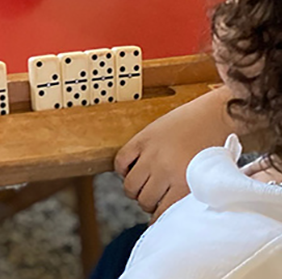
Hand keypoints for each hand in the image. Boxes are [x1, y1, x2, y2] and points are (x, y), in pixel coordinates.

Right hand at [114, 87, 236, 220]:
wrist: (214, 116)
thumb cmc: (215, 149)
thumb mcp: (205, 179)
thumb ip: (188, 195)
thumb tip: (169, 210)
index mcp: (185, 184)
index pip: (162, 213)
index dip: (157, 220)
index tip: (157, 220)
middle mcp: (166, 171)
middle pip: (144, 200)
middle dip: (148, 204)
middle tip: (152, 200)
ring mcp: (151, 154)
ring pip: (130, 185)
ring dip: (134, 190)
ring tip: (142, 186)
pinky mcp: (142, 139)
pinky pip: (121, 161)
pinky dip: (122, 169)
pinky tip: (132, 169)